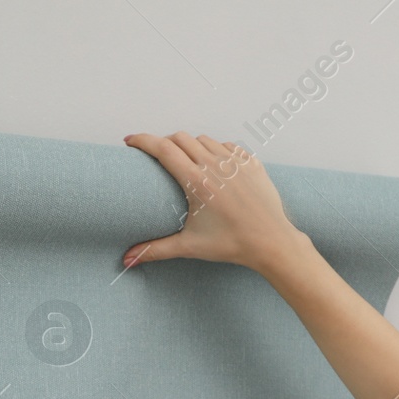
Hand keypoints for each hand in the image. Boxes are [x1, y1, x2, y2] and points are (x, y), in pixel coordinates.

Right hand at [121, 131, 306, 273]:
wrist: (271, 242)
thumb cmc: (232, 245)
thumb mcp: (190, 246)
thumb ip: (156, 250)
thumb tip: (127, 260)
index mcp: (197, 181)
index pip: (163, 149)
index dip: (142, 140)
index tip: (129, 141)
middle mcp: (215, 165)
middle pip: (180, 138)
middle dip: (164, 142)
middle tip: (157, 156)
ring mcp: (235, 161)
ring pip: (204, 140)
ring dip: (190, 145)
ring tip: (185, 160)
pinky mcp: (251, 163)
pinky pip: (228, 146)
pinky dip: (216, 149)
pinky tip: (213, 163)